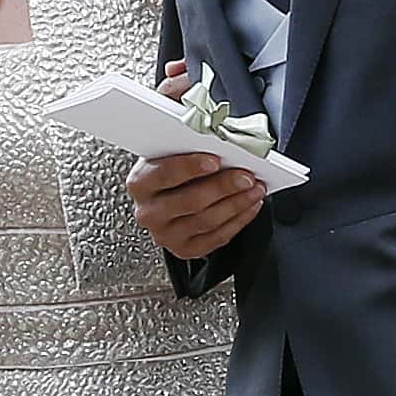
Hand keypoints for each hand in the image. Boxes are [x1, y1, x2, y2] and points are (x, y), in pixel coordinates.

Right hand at [130, 150, 263, 258]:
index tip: (215, 160)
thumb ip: (189, 149)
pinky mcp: (185, 249)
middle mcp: (149, 213)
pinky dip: (239, 220)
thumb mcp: (171, 154)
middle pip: (190, 201)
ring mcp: (166, 234)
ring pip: (207, 220)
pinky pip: (217, 237)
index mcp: (140, 184)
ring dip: (237, 203)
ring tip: (255, 189)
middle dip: (223, 187)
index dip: (190, 167)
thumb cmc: (172, 170)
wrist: (166, 196)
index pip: (164, 174)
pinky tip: (250, 205)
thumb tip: (223, 146)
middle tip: (246, 176)